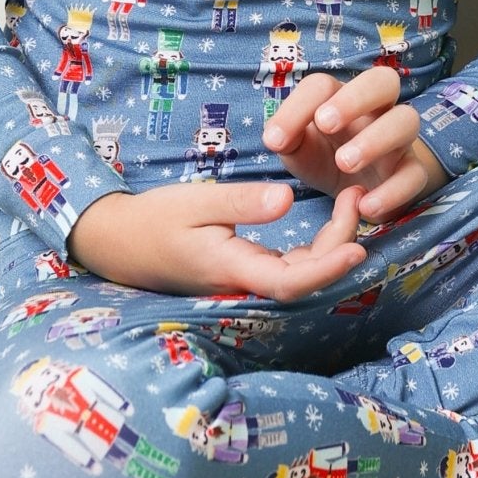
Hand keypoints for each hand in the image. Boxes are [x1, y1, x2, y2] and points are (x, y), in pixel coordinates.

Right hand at [64, 180, 370, 298]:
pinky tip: (329, 224)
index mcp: (232, 268)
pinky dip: (313, 249)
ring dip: (329, 246)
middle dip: (339, 242)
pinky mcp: (243, 270)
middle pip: (304, 277)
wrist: (118, 242)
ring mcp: (244, 279)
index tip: (359, 247)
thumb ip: (241, 202)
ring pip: (298, 273)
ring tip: (351, 203)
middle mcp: (243, 282)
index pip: (291, 281)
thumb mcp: (196, 202)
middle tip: (356, 195)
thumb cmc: (154, 219)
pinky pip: (287, 266)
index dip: (328, 270)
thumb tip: (288, 199)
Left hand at [262, 65, 447, 223]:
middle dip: (355, 98)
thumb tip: (274, 138)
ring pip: (406, 121)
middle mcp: (375, 110)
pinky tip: (365, 206)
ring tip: (345, 163)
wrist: (356, 193)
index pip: (324, 85)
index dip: (299, 106)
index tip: (275, 140)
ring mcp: (399, 140)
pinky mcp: (411, 172)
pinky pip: (415, 174)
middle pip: (383, 80)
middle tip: (325, 124)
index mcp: (341, 98)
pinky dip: (393, 190)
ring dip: (376, 139)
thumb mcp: (297, 148)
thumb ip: (285, 138)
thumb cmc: (323, 158)